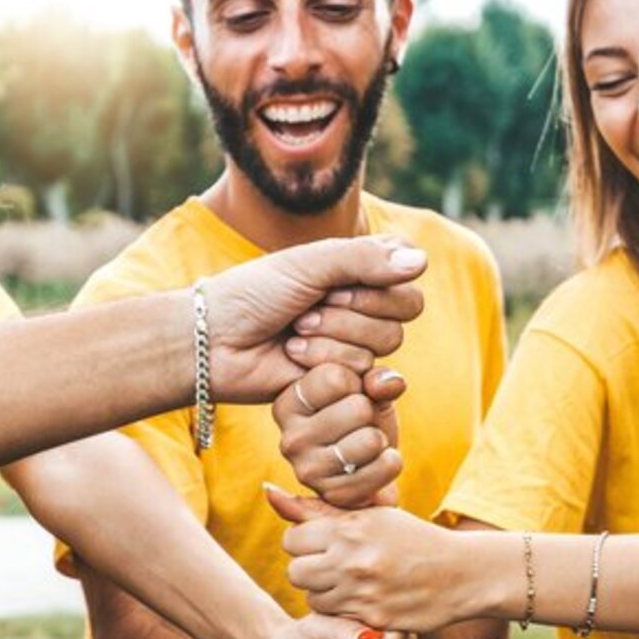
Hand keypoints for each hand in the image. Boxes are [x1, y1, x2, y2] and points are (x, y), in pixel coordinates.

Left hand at [204, 237, 426, 400]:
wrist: (215, 343)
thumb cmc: (254, 294)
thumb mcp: (309, 264)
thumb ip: (365, 259)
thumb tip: (422, 261)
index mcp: (358, 271)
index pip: (406, 277)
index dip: (375, 284)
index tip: (330, 283)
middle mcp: (363, 307)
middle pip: (400, 316)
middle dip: (348, 314)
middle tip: (304, 311)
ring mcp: (353, 344)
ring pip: (381, 347)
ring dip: (332, 339)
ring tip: (294, 334)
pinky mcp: (342, 380)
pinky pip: (360, 375)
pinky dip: (324, 364)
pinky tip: (294, 359)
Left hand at [272, 489, 474, 633]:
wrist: (463, 574)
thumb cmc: (412, 539)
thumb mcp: (370, 516)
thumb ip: (316, 509)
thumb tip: (267, 492)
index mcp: (351, 527)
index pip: (292, 540)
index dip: (306, 544)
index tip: (326, 544)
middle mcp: (353, 559)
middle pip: (296, 572)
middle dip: (310, 571)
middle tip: (335, 567)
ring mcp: (362, 592)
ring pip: (313, 599)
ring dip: (326, 594)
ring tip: (352, 583)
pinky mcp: (372, 620)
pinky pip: (336, 619)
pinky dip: (345, 613)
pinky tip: (366, 600)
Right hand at [274, 363, 405, 507]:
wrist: (370, 462)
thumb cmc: (363, 416)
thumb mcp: (368, 388)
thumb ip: (377, 378)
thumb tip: (389, 383)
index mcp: (288, 404)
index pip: (335, 377)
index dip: (357, 382)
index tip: (350, 394)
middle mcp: (290, 438)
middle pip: (358, 408)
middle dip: (371, 412)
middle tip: (361, 423)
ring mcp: (308, 471)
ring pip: (370, 440)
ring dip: (380, 438)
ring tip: (367, 442)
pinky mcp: (333, 495)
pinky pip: (381, 468)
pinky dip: (390, 463)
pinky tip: (378, 461)